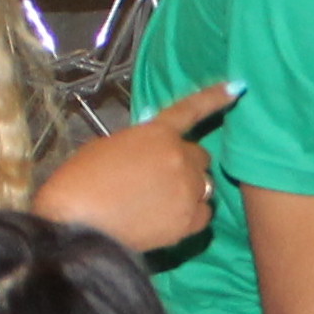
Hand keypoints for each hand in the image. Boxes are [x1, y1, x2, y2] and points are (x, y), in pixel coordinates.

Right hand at [32, 82, 236, 253]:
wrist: (77, 223)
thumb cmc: (81, 182)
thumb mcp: (109, 147)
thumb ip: (141, 144)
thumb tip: (152, 155)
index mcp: (157, 133)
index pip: (190, 110)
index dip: (214, 98)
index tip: (236, 89)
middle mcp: (180, 158)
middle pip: (199, 157)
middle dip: (184, 163)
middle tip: (160, 177)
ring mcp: (187, 190)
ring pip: (203, 186)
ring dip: (188, 189)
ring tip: (159, 202)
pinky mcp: (188, 222)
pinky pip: (203, 214)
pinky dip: (191, 215)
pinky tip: (168, 219)